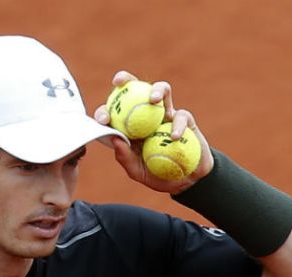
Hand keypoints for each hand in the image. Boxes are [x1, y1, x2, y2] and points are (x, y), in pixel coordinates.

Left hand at [94, 70, 214, 194]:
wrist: (187, 181)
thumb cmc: (158, 175)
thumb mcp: (137, 171)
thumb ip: (125, 157)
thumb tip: (114, 139)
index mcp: (130, 126)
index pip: (114, 112)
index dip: (105, 111)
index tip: (104, 118)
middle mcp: (146, 115)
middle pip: (135, 89)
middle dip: (126, 79)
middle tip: (119, 81)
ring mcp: (166, 114)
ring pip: (162, 90)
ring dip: (156, 90)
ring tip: (153, 100)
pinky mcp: (185, 119)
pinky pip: (181, 115)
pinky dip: (178, 125)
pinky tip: (174, 137)